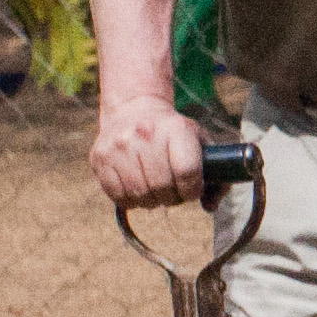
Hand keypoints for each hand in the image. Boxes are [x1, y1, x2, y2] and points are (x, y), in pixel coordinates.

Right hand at [88, 96, 211, 209]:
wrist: (134, 109)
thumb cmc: (172, 133)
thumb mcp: (199, 141)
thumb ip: (216, 174)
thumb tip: (210, 207)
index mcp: (176, 128)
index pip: (187, 171)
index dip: (192, 190)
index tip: (191, 190)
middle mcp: (145, 134)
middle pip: (162, 187)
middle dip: (172, 198)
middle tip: (172, 193)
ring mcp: (119, 145)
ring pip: (139, 194)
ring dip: (151, 201)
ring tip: (155, 192)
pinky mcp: (100, 157)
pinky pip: (117, 195)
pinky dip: (131, 200)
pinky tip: (138, 189)